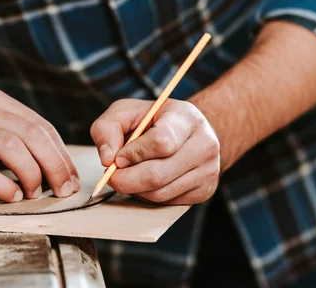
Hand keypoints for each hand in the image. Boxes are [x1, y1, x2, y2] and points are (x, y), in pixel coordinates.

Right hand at [0, 90, 78, 201]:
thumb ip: (9, 137)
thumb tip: (50, 163)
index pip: (41, 126)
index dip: (61, 153)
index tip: (70, 177)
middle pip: (32, 134)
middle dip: (55, 164)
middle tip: (64, 189)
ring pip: (12, 147)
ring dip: (33, 174)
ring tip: (36, 193)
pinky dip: (3, 185)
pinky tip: (12, 196)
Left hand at [90, 99, 219, 204]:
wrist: (189, 130)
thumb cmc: (154, 120)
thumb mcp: (126, 112)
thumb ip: (107, 128)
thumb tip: (107, 159)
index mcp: (186, 118)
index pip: (161, 142)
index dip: (134, 154)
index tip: (118, 157)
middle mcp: (204, 144)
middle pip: (158, 175)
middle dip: (127, 180)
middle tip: (112, 176)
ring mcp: (208, 170)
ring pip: (160, 193)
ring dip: (135, 189)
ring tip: (130, 175)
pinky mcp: (205, 190)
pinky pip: (167, 202)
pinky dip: (149, 196)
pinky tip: (146, 181)